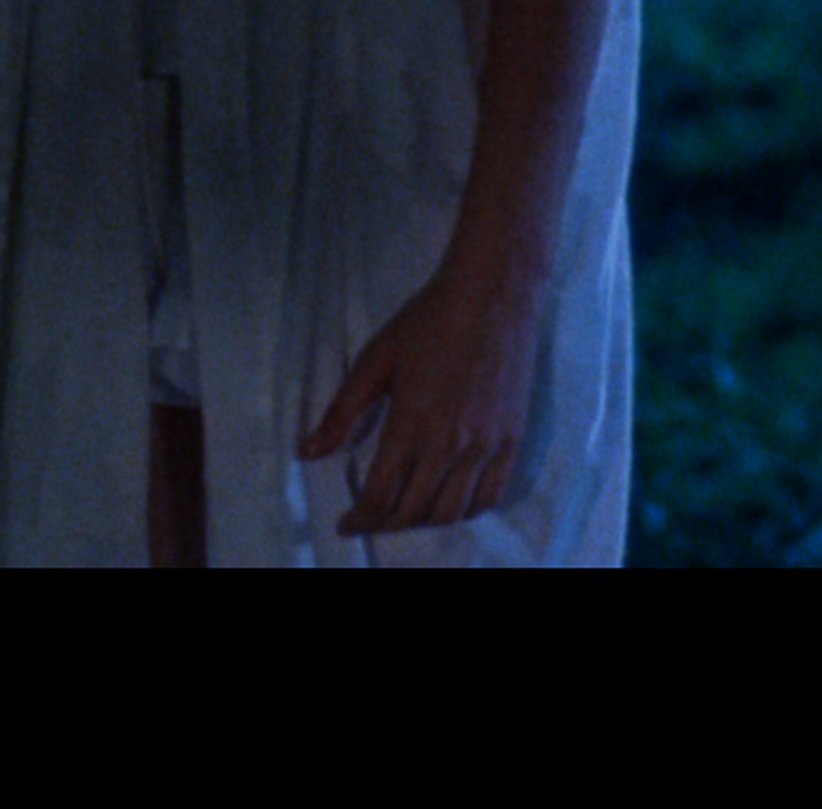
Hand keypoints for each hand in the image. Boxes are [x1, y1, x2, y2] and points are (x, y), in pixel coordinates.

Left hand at [298, 260, 544, 537]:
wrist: (491, 296)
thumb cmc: (426, 322)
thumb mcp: (375, 361)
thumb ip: (343, 412)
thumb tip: (308, 451)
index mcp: (412, 424)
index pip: (382, 493)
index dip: (360, 517)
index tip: (345, 525)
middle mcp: (452, 444)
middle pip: (416, 510)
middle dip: (387, 525)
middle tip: (369, 523)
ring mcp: (487, 445)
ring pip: (453, 511)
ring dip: (424, 524)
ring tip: (403, 518)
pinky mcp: (512, 439)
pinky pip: (490, 495)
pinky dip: (466, 512)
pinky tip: (448, 507)